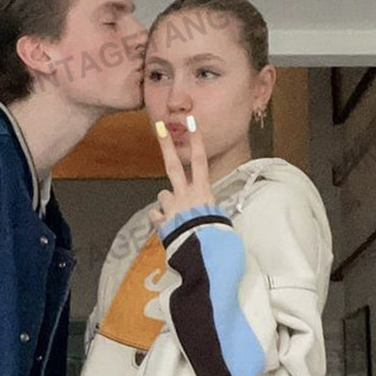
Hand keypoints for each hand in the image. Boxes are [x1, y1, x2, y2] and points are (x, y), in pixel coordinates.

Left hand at [149, 116, 215, 231]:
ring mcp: (171, 207)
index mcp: (203, 192)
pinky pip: (155, 215)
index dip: (196, 141)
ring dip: (167, 201)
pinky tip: (166, 226)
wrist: (202, 252)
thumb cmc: (217, 237)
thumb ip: (209, 208)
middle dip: (166, 145)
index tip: (192, 122)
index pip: (200, 161)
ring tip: (176, 214)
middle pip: (173, 166)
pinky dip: (159, 219)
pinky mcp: (162, 221)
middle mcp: (185, 195)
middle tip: (159, 127)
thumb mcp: (220, 219)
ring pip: (162, 194)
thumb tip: (205, 208)